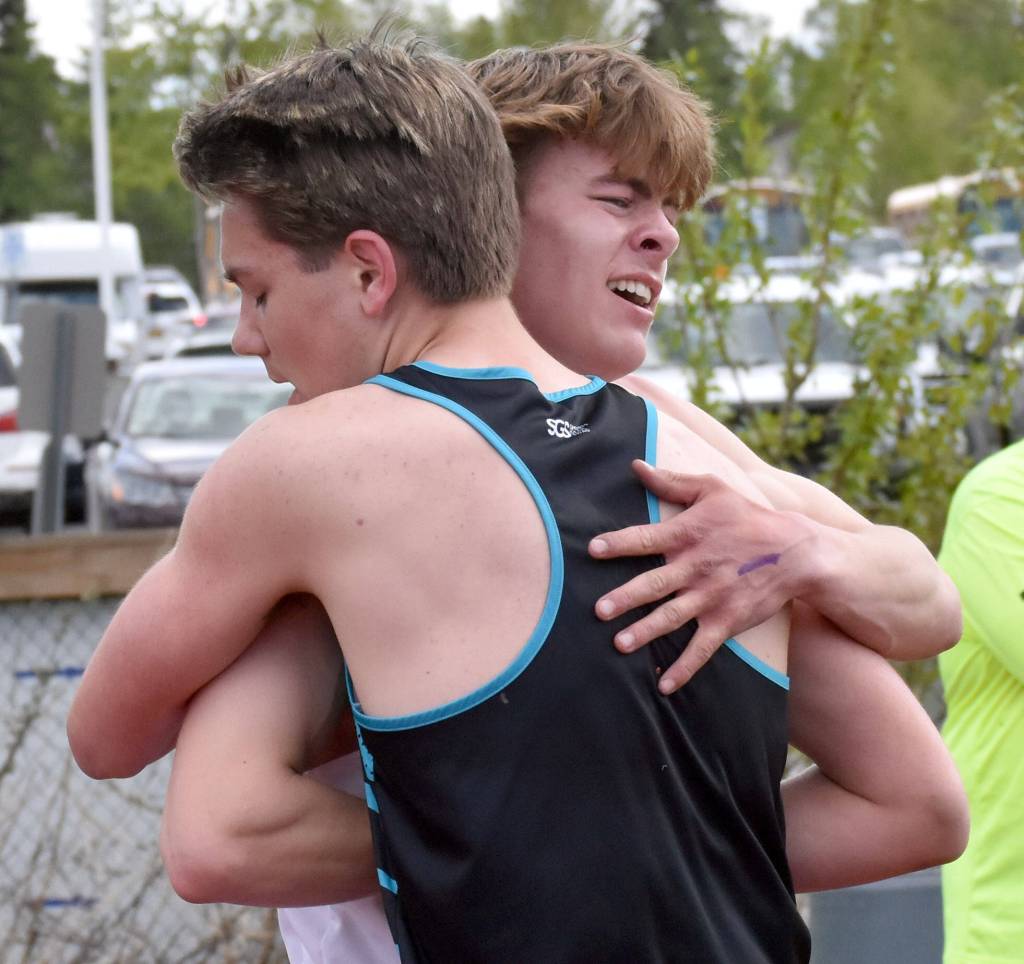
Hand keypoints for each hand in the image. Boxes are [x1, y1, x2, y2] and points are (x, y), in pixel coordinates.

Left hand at [589, 461, 813, 692]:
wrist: (794, 552)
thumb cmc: (746, 516)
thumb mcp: (712, 490)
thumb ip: (672, 481)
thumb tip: (636, 466)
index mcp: (687, 534)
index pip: (645, 539)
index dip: (619, 543)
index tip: (593, 549)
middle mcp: (695, 568)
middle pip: (654, 584)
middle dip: (626, 598)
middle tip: (599, 610)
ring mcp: (711, 597)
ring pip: (672, 617)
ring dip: (646, 632)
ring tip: (620, 644)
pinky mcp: (726, 621)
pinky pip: (702, 648)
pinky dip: (684, 668)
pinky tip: (663, 685)